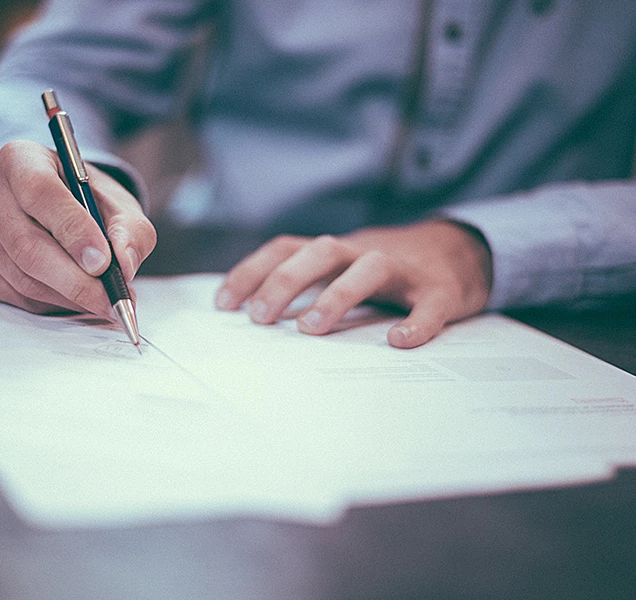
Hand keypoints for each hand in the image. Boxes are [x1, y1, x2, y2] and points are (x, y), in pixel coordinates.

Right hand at [0, 140, 155, 315]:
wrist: (64, 212)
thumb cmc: (91, 204)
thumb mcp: (121, 207)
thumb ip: (131, 231)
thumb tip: (124, 264)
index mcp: (21, 159)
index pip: (40, 192)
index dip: (72, 230)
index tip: (103, 262)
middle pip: (27, 244)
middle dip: (76, 280)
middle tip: (111, 299)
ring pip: (22, 276)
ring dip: (68, 296)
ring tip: (102, 301)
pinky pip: (13, 294)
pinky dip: (50, 304)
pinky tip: (74, 298)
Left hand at [215, 220, 491, 347]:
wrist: (461, 251)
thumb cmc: (387, 270)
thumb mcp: (342, 269)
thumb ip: (308, 285)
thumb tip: (254, 318)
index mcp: (336, 251)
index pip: (286, 249)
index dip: (252, 271)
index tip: (223, 304)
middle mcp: (364, 252)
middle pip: (321, 252)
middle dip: (285, 281)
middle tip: (259, 318)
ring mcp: (404, 270)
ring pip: (369, 268)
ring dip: (337, 295)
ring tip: (311, 329)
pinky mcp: (441, 291)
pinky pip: (429, 305)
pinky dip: (416, 322)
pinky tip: (399, 342)